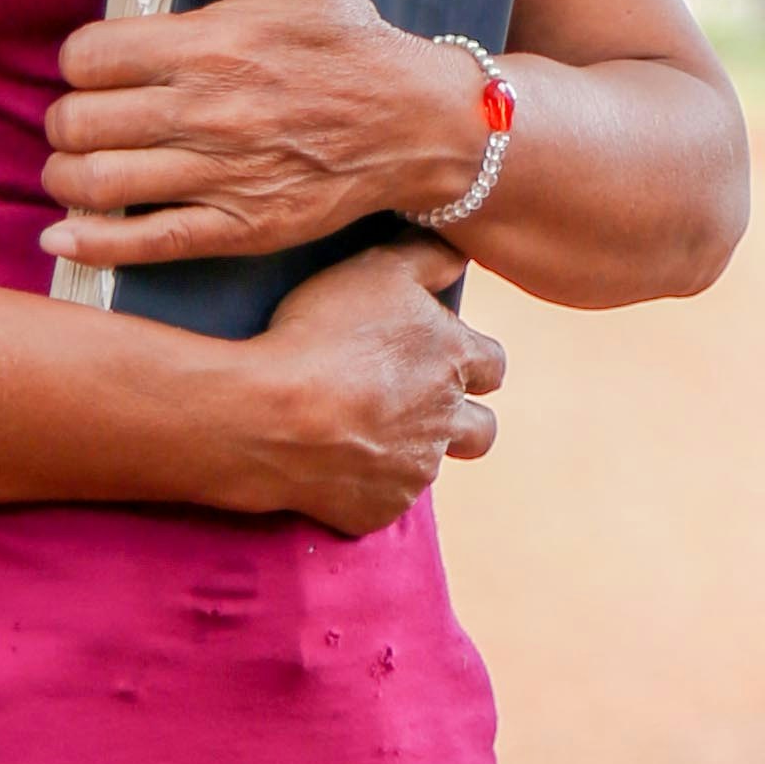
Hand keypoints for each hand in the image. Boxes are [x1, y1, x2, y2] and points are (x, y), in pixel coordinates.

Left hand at [41, 0, 487, 276]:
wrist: (417, 120)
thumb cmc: (347, 39)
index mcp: (210, 44)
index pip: (89, 55)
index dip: (78, 59)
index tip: (94, 66)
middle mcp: (206, 111)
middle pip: (81, 122)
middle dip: (64, 119)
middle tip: (79, 117)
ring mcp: (221, 175)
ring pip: (98, 183)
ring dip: (68, 175)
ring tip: (76, 165)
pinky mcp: (239, 227)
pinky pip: (146, 241)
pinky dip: (93, 242)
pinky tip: (64, 233)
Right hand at [210, 238, 504, 533]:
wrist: (269, 415)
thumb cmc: (323, 332)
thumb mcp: (379, 269)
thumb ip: (431, 258)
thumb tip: (462, 253)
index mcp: (454, 362)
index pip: (494, 366)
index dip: (472, 359)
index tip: (442, 355)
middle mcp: (446, 422)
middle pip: (481, 431)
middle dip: (461, 419)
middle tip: (417, 405)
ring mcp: (414, 473)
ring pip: (428, 466)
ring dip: (406, 450)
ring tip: (357, 427)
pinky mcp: (377, 510)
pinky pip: (381, 500)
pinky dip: (363, 483)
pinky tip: (328, 457)